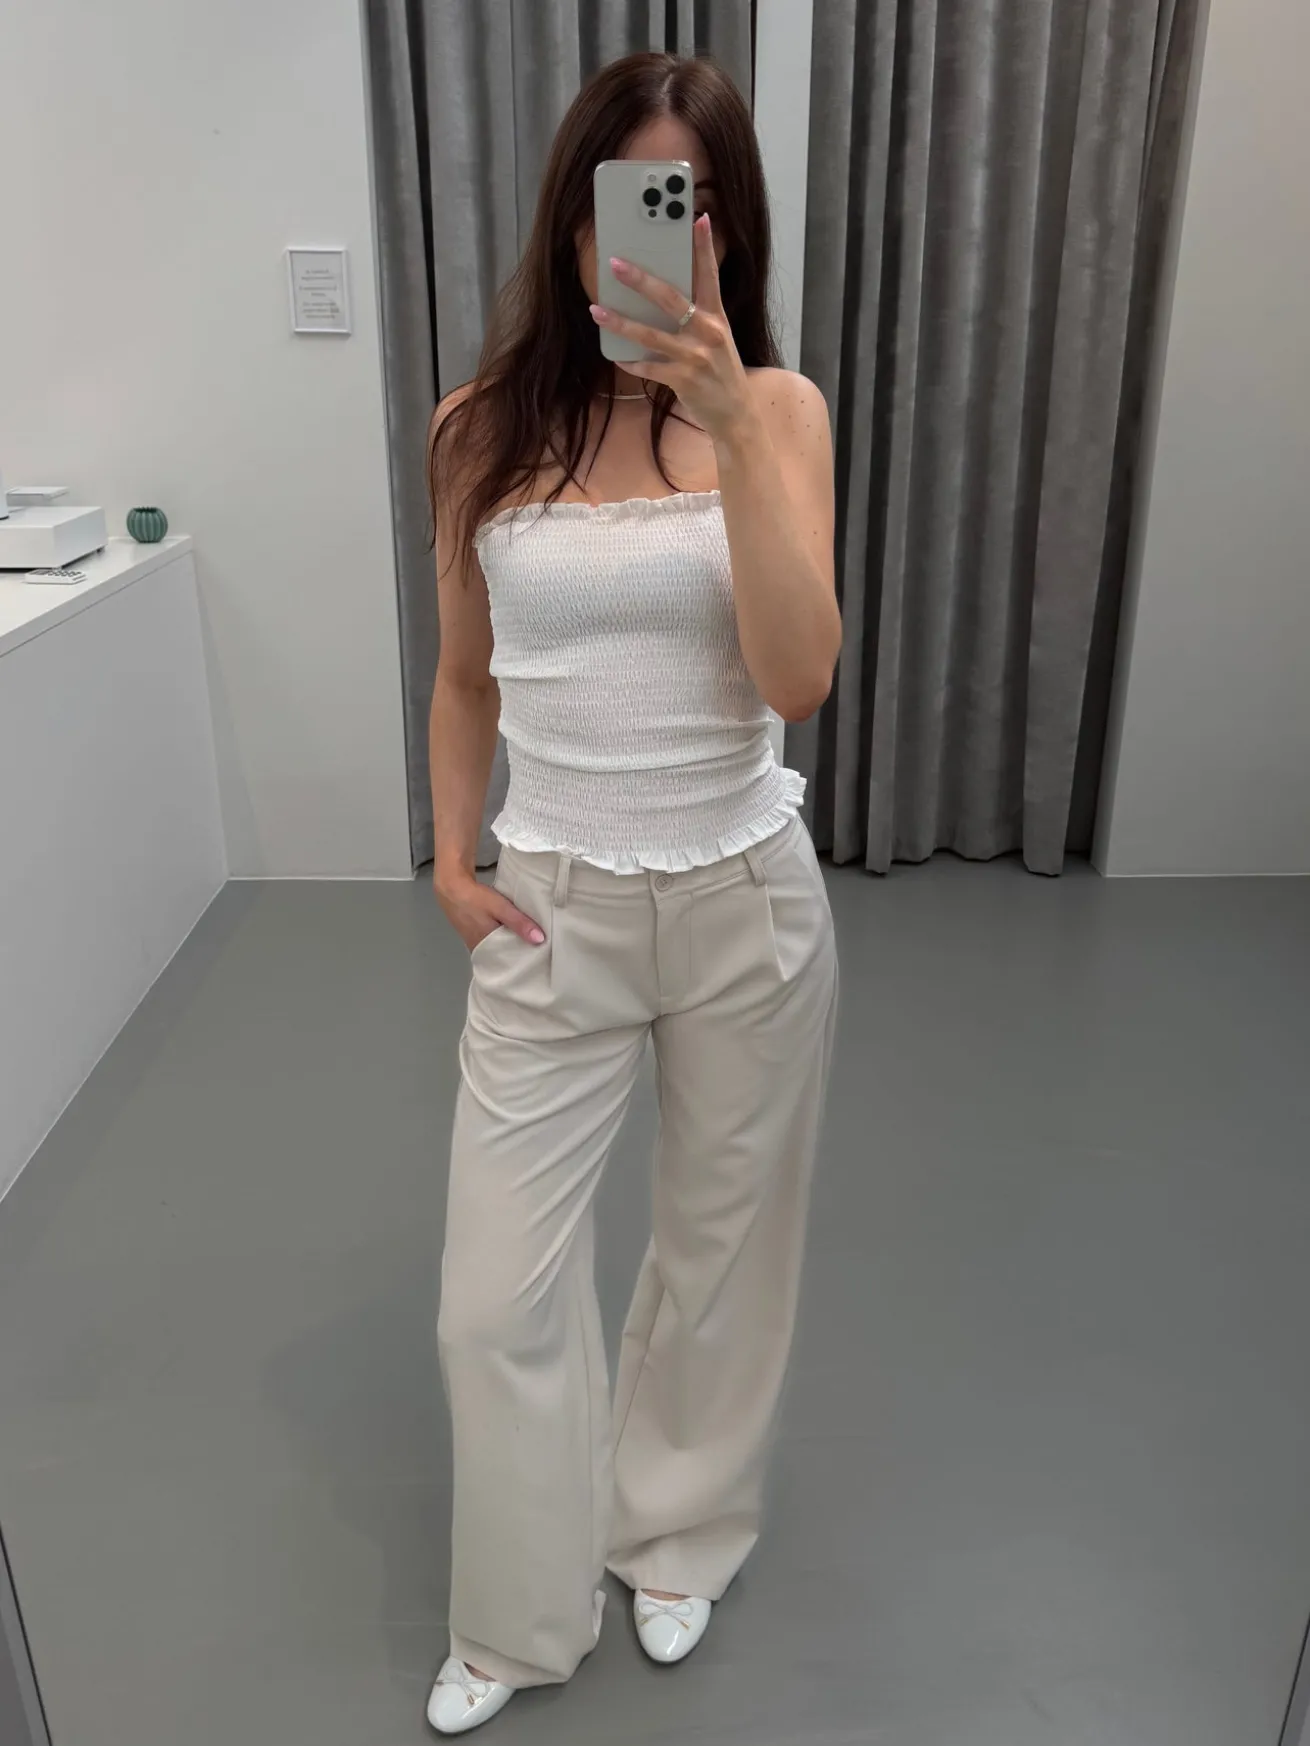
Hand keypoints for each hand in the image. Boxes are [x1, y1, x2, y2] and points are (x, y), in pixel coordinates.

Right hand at [434, 865, 545, 953]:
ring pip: (498, 948)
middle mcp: (481, 949)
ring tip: (531, 943)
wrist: (451, 887)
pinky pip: (492, 941)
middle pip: (505, 955)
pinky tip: (513, 933)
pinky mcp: (474, 934)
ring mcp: (476, 942)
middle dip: (520, 953)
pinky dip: (503, 938)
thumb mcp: (500, 908)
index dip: (525, 960)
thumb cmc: (476, 899)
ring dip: (512, 945)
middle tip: (540, 951)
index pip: (510, 961)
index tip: (541, 959)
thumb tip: (540, 940)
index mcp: (488, 947)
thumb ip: (519, 923)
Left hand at [590, 215, 753, 442]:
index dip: (704, 247)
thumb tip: (662, 297)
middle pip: (670, 298)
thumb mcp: (718, 339)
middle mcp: (707, 332)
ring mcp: (695, 357)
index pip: (710, 275)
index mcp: (717, 317)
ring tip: (597, 310)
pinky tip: (616, 356)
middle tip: (616, 264)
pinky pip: (648, 368)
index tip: (698, 220)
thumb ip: (697, 317)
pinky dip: (631, 362)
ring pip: (650, 335)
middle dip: (640, 280)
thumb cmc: (721, 373)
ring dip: (620, 322)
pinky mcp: (683, 379)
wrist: (736, 415)